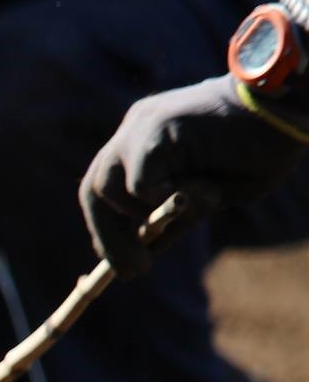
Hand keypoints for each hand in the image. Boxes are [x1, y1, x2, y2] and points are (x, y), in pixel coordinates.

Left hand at [80, 75, 304, 274]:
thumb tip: (142, 255)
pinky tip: (207, 189)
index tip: (119, 263)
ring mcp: (139, 127)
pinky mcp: (154, 130)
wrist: (286, 111)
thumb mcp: (207, 195)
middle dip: (109, 236)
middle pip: (94, 190)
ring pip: (110, 189)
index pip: (104, 189)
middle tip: (134, 270)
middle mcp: (133, 131)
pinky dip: (169, 200)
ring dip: (148, 216)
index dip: (107, 228)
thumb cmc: (256, 150)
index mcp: (141, 142)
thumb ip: (172, 217)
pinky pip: (141, 184)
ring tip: (202, 205)